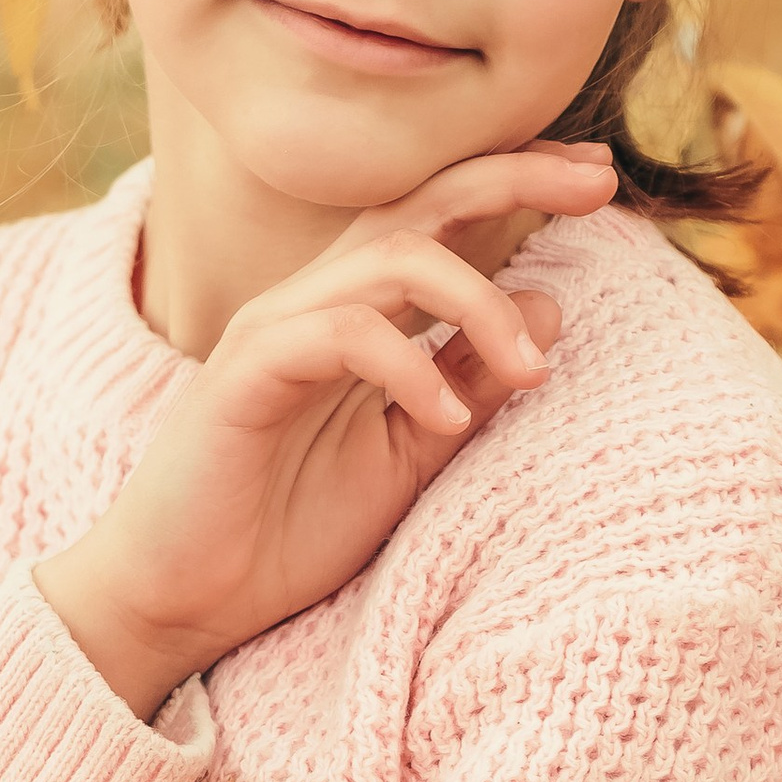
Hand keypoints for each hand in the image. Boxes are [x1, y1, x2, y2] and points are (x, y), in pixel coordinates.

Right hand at [35, 143, 615, 715]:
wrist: (182, 601)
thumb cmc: (285, 530)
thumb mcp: (408, 457)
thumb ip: (469, 385)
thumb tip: (549, 307)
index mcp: (353, 313)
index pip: (440, 219)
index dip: (518, 184)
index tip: (599, 179)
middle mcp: (313, 301)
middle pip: (420, 204)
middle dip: (514, 179)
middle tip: (599, 182)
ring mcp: (276, 330)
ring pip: (393, 260)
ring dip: (479, 306)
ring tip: (532, 373)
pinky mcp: (245, 372)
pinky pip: (342, 334)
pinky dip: (408, 365)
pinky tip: (444, 414)